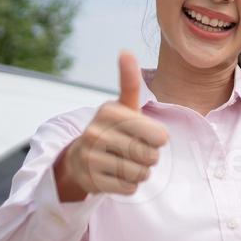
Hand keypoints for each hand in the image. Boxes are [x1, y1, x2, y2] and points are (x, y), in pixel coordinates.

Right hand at [54, 51, 169, 200]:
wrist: (81, 158)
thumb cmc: (113, 129)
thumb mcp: (123, 105)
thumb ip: (128, 81)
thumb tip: (125, 51)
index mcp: (110, 111)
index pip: (159, 136)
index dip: (158, 139)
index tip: (145, 134)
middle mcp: (96, 132)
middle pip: (151, 157)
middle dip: (149, 157)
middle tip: (134, 151)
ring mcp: (91, 157)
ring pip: (141, 174)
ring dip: (139, 172)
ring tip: (124, 162)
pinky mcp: (92, 180)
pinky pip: (129, 188)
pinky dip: (129, 185)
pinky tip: (115, 174)